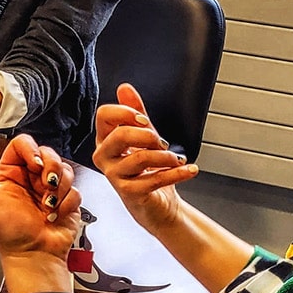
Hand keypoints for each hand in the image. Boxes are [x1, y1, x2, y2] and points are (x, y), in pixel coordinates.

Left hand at [0, 134, 81, 263]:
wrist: (32, 254)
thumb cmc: (7, 232)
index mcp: (10, 173)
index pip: (23, 144)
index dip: (32, 150)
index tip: (34, 166)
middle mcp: (31, 178)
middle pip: (48, 152)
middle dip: (50, 168)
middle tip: (44, 185)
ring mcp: (50, 189)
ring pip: (64, 169)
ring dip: (58, 188)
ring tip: (47, 206)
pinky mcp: (67, 200)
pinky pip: (75, 189)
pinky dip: (67, 203)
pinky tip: (55, 214)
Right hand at [91, 84, 197, 233]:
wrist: (156, 203)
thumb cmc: (147, 170)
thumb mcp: (143, 137)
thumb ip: (135, 113)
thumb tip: (125, 89)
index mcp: (105, 139)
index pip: (104, 115)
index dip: (126, 113)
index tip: (144, 120)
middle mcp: (105, 156)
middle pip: (121, 134)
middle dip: (149, 135)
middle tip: (162, 142)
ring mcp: (114, 175)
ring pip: (141, 157)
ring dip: (167, 157)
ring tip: (176, 159)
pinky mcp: (129, 192)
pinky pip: (154, 179)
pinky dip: (178, 173)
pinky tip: (189, 169)